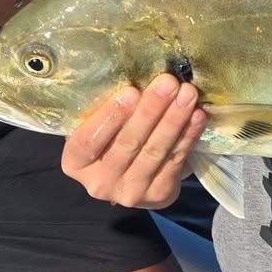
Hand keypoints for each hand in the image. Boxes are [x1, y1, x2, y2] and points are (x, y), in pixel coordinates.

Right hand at [60, 74, 206, 208]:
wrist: (128, 177)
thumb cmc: (108, 140)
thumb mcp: (95, 127)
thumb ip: (104, 111)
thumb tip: (133, 77)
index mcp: (75, 163)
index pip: (89, 140)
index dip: (110, 117)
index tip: (131, 91)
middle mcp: (99, 183)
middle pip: (127, 143)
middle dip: (151, 110)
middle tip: (168, 83)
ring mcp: (130, 193)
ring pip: (154, 151)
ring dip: (174, 119)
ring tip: (187, 94)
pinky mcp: (159, 195)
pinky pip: (175, 160)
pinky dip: (188, 136)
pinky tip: (197, 115)